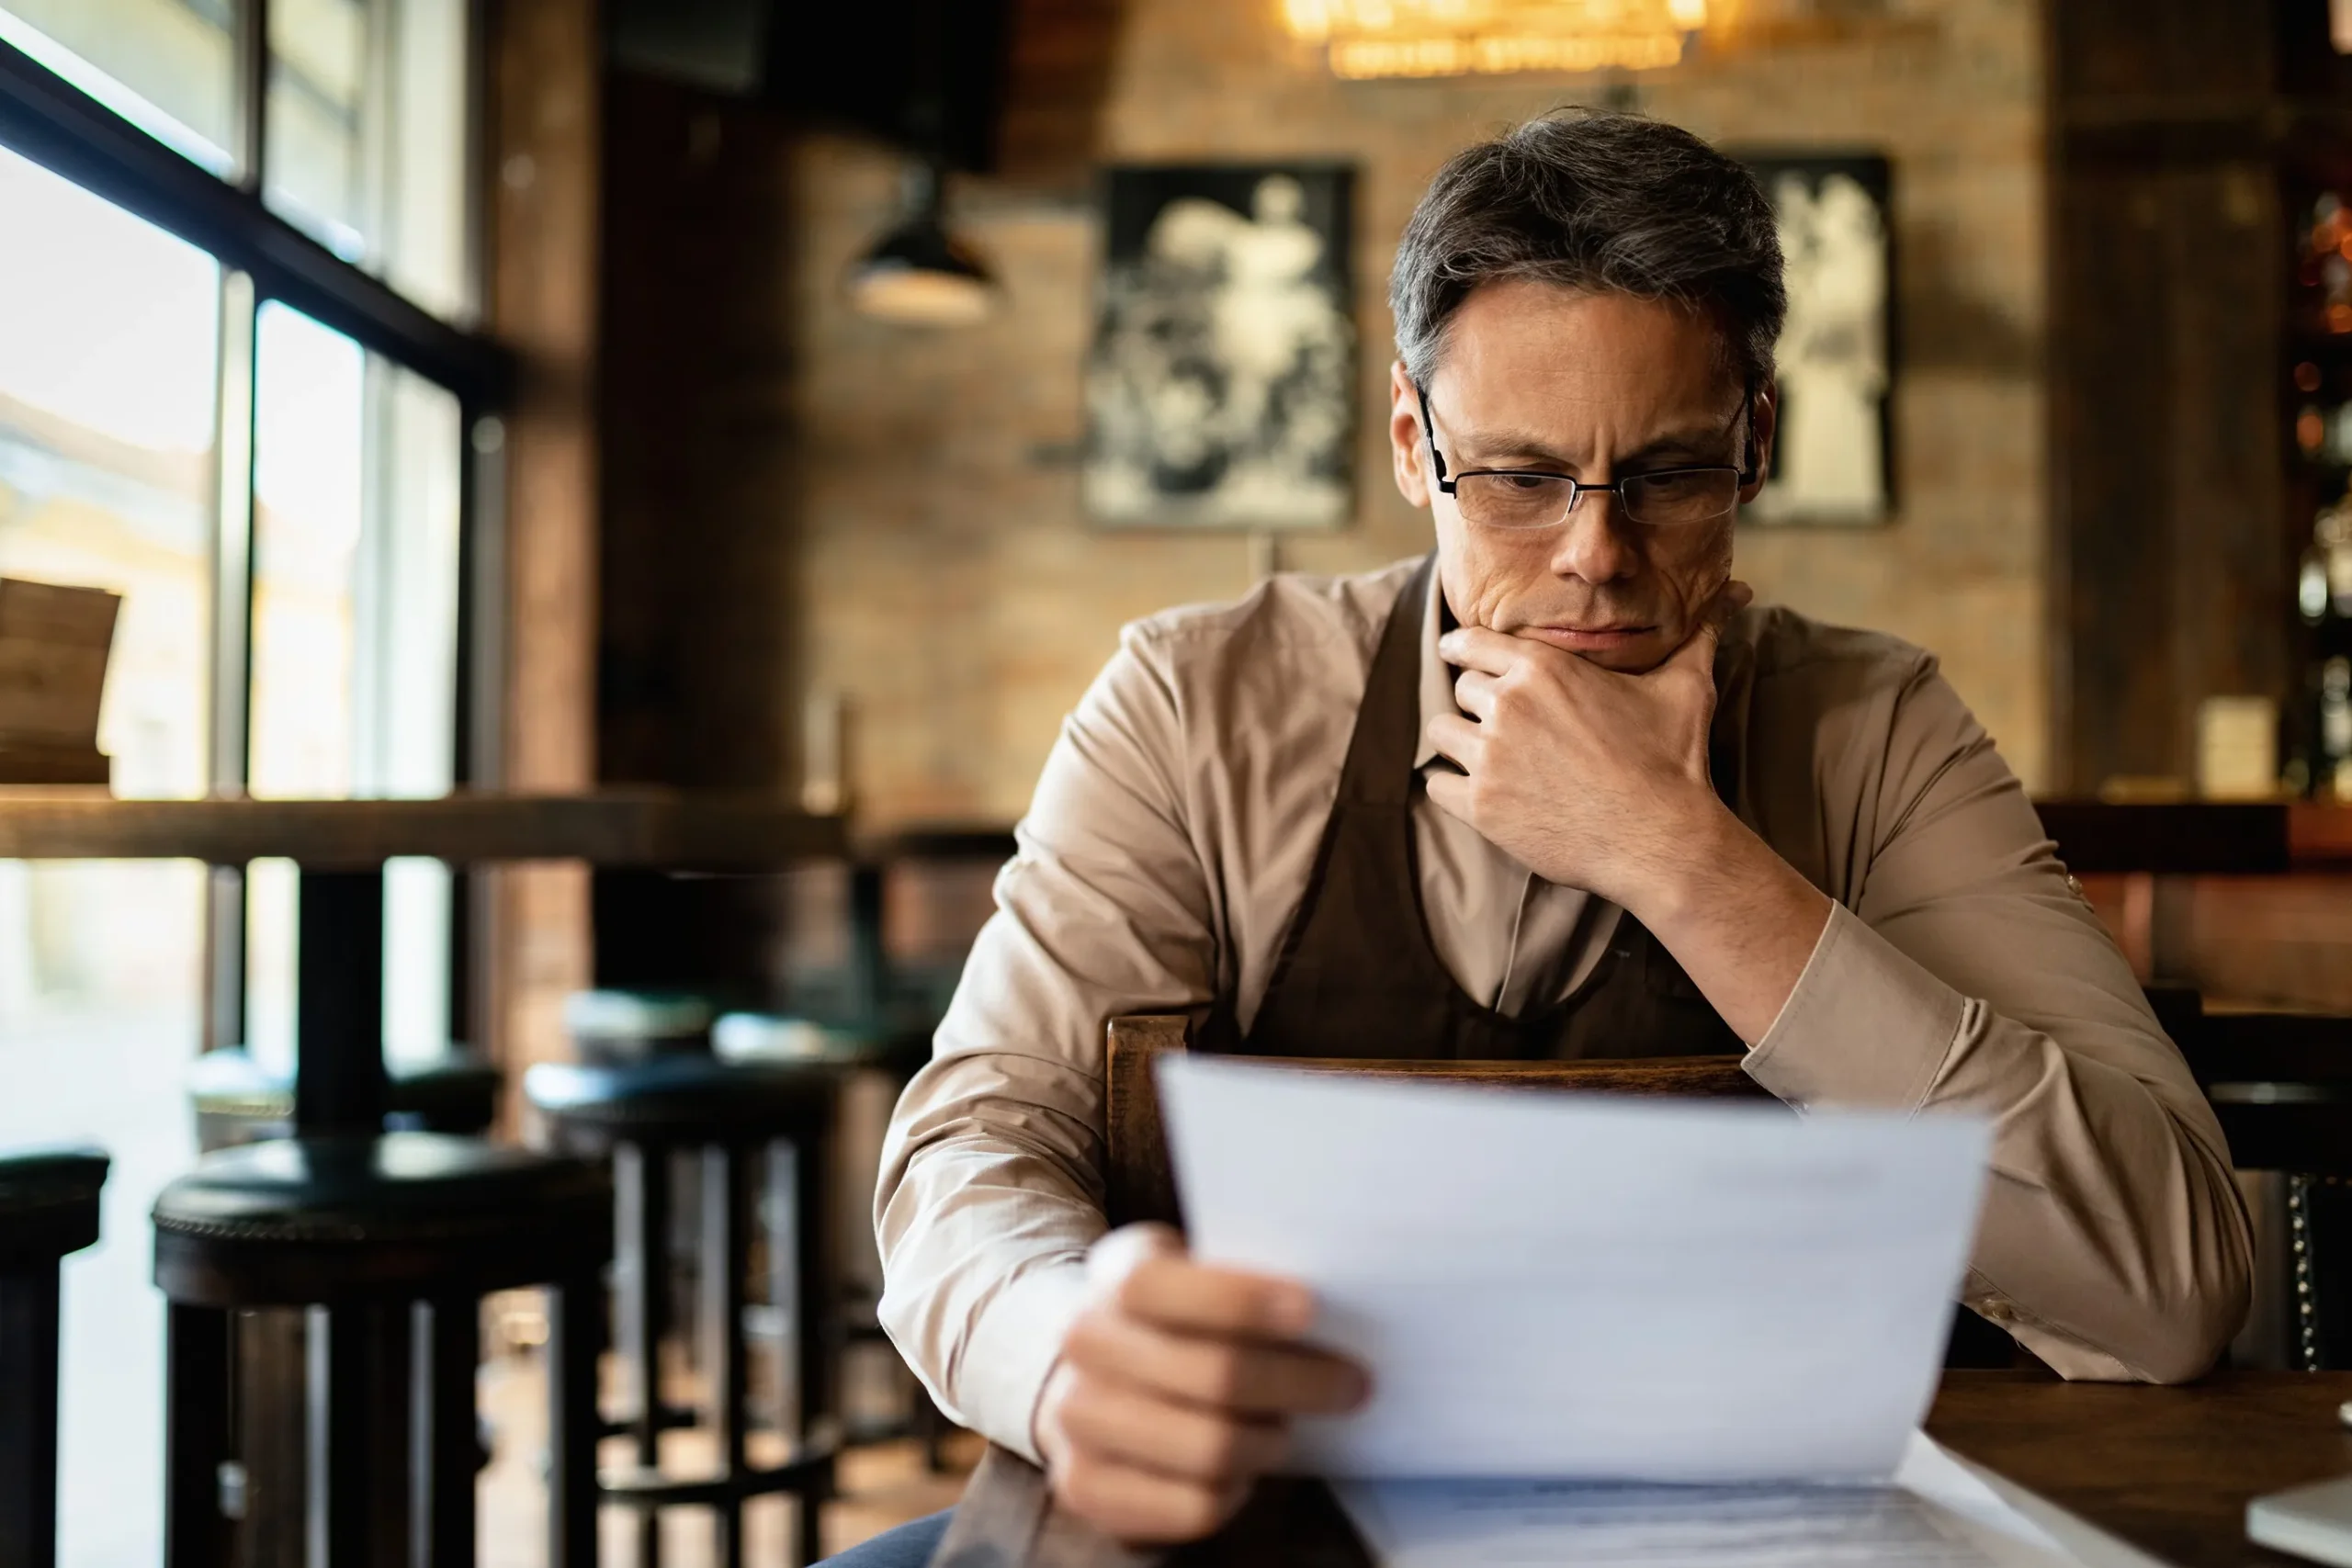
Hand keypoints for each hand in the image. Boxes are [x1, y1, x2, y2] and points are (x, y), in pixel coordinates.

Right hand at [1033, 1224, 1370, 1543]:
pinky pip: (1192, 1507)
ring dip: (1269, 1442)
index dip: (1238, 1299)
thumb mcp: (1198, 1274)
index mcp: (1118, 1277)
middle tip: (1351, 1384)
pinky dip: (1235, 1493)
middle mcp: (1086, 1344)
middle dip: (1298, 1383)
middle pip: (1212, 1376)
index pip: (1163, 1287)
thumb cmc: (1176, 1321)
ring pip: (1210, 1448)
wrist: (1088, 1372)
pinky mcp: (1084, 1486)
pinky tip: (1241, 1471)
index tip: (1309, 1309)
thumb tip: (1335, 1312)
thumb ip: (1244, 1283)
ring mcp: (1077, 1418)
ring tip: (1284, 1431)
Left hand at [1423, 582, 1750, 911]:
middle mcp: (1508, 705)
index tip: (1457, 654)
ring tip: (1488, 757)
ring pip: (1443, 732)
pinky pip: (1437, 784)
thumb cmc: (1674, 760)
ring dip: (1461, 743)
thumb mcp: (1685, 686)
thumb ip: (1698, 634)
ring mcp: (1490, 756)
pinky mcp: (1481, 805)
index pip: (1471, 641)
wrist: (1663, 838)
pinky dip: (1453, 788)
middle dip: (1478, 703)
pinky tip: (1480, 793)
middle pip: (1461, 688)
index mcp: (1543, 667)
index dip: (1463, 649)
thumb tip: (1739, 592)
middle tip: (1502, 723)